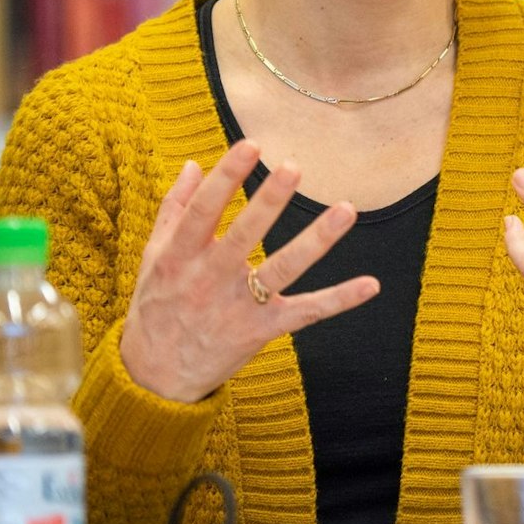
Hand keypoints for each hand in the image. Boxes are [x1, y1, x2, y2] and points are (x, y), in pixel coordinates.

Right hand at [120, 140, 377, 402]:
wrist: (154, 378)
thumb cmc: (156, 306)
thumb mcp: (153, 257)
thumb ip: (174, 209)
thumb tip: (191, 164)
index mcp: (179, 256)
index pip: (203, 210)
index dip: (225, 177)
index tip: (250, 145)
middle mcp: (209, 279)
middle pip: (244, 235)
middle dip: (269, 201)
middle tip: (294, 167)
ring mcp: (238, 306)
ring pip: (282, 269)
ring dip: (316, 240)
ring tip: (347, 209)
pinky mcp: (261, 330)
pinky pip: (305, 313)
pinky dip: (339, 300)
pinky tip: (370, 284)